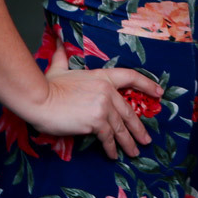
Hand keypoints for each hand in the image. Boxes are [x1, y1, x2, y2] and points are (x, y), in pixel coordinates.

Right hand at [18, 47, 162, 158]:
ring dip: (128, 142)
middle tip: (145, 140)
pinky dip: (111, 148)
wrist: (39, 99)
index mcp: (102, 76)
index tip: (159, 92)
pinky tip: (114, 155)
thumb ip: (62, 58)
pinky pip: (108, 137)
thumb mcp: (58, 68)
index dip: (147, 84)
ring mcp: (103, 106)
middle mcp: (107, 91)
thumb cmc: (46, 85)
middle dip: (138, 128)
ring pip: (120, 127)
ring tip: (134, 152)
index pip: (131, 77)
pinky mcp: (96, 121)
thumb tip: (58, 43)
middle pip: (128, 111)